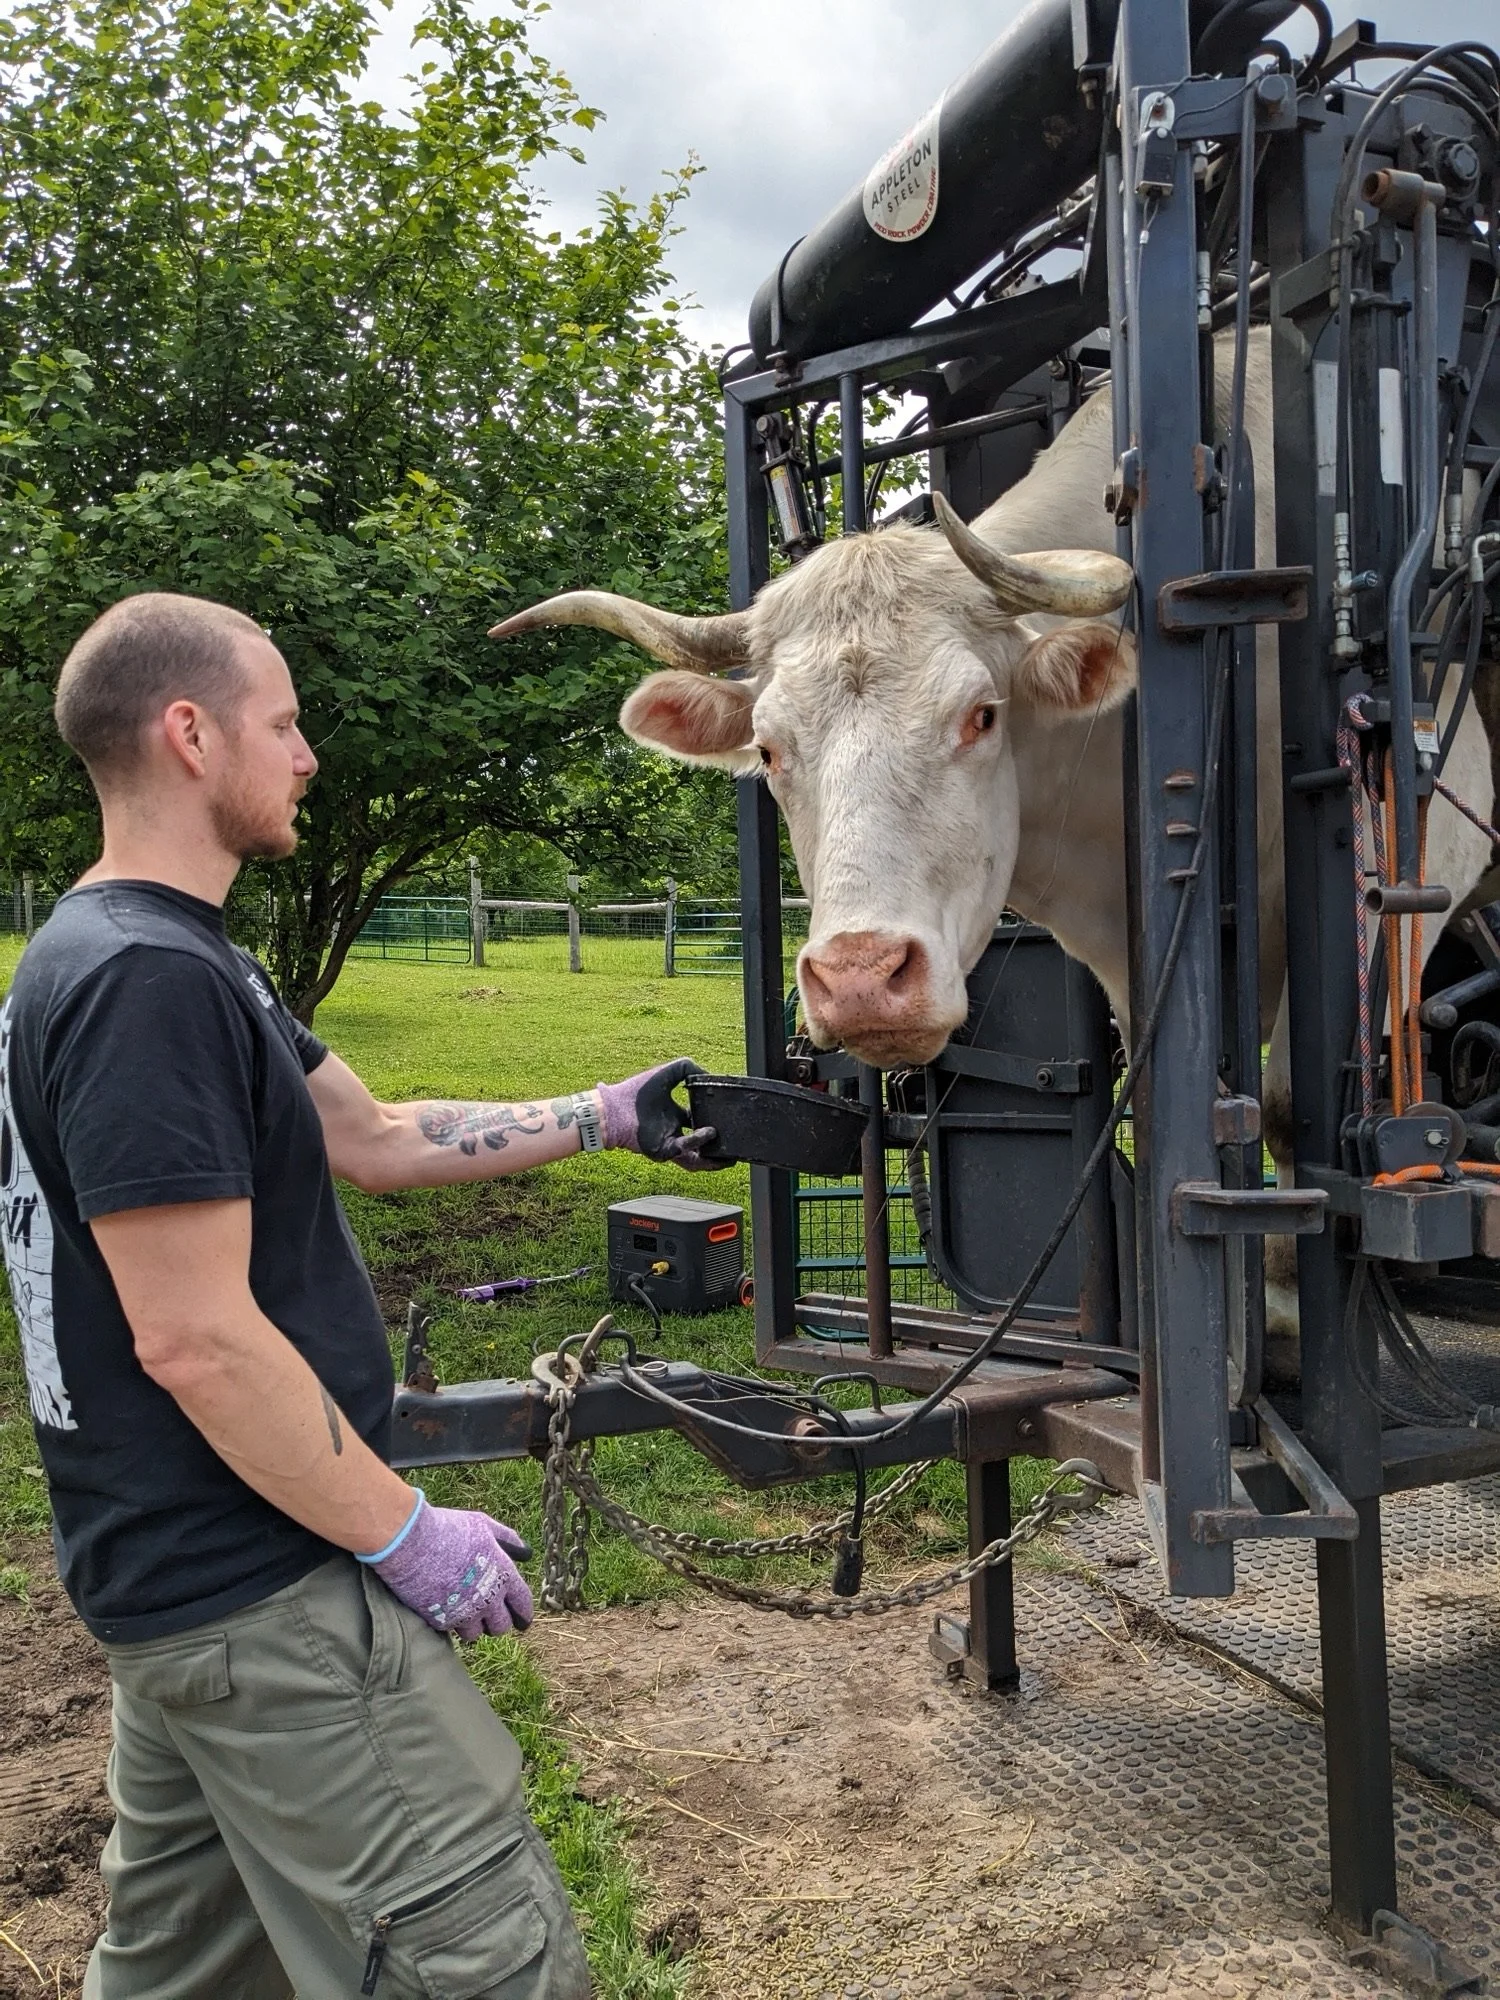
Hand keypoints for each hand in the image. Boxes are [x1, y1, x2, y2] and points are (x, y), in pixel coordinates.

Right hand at [367, 1494, 533, 1639]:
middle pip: (501, 1626)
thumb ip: (507, 1539)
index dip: (524, 1613)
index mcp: (503, 1575)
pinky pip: (452, 1630)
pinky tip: (446, 1607)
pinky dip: (452, 1623)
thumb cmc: (450, 1529)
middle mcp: (488, 1599)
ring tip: (466, 1611)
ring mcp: (464, 1613)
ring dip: (474, 1626)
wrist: (412, 1543)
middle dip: (498, 1622)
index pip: (522, 1604)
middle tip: (489, 1614)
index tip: (522, 1620)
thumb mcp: (483, 1526)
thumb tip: (525, 1552)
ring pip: (476, 1634)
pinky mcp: (441, 1621)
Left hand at [596, 1057, 723, 1169]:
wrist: (614, 1107)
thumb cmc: (635, 1091)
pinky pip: (685, 1150)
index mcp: (674, 1116)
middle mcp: (673, 1132)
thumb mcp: (668, 1072)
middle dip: (718, 1151)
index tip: (728, 1117)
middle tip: (734, 1148)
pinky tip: (707, 1132)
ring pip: (696, 1158)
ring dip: (713, 1158)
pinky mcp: (662, 1151)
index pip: (699, 1122)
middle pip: (701, 1146)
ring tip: (728, 1155)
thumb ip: (690, 1069)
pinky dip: (697, 1142)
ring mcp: (668, 1143)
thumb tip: (709, 1077)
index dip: (714, 1121)